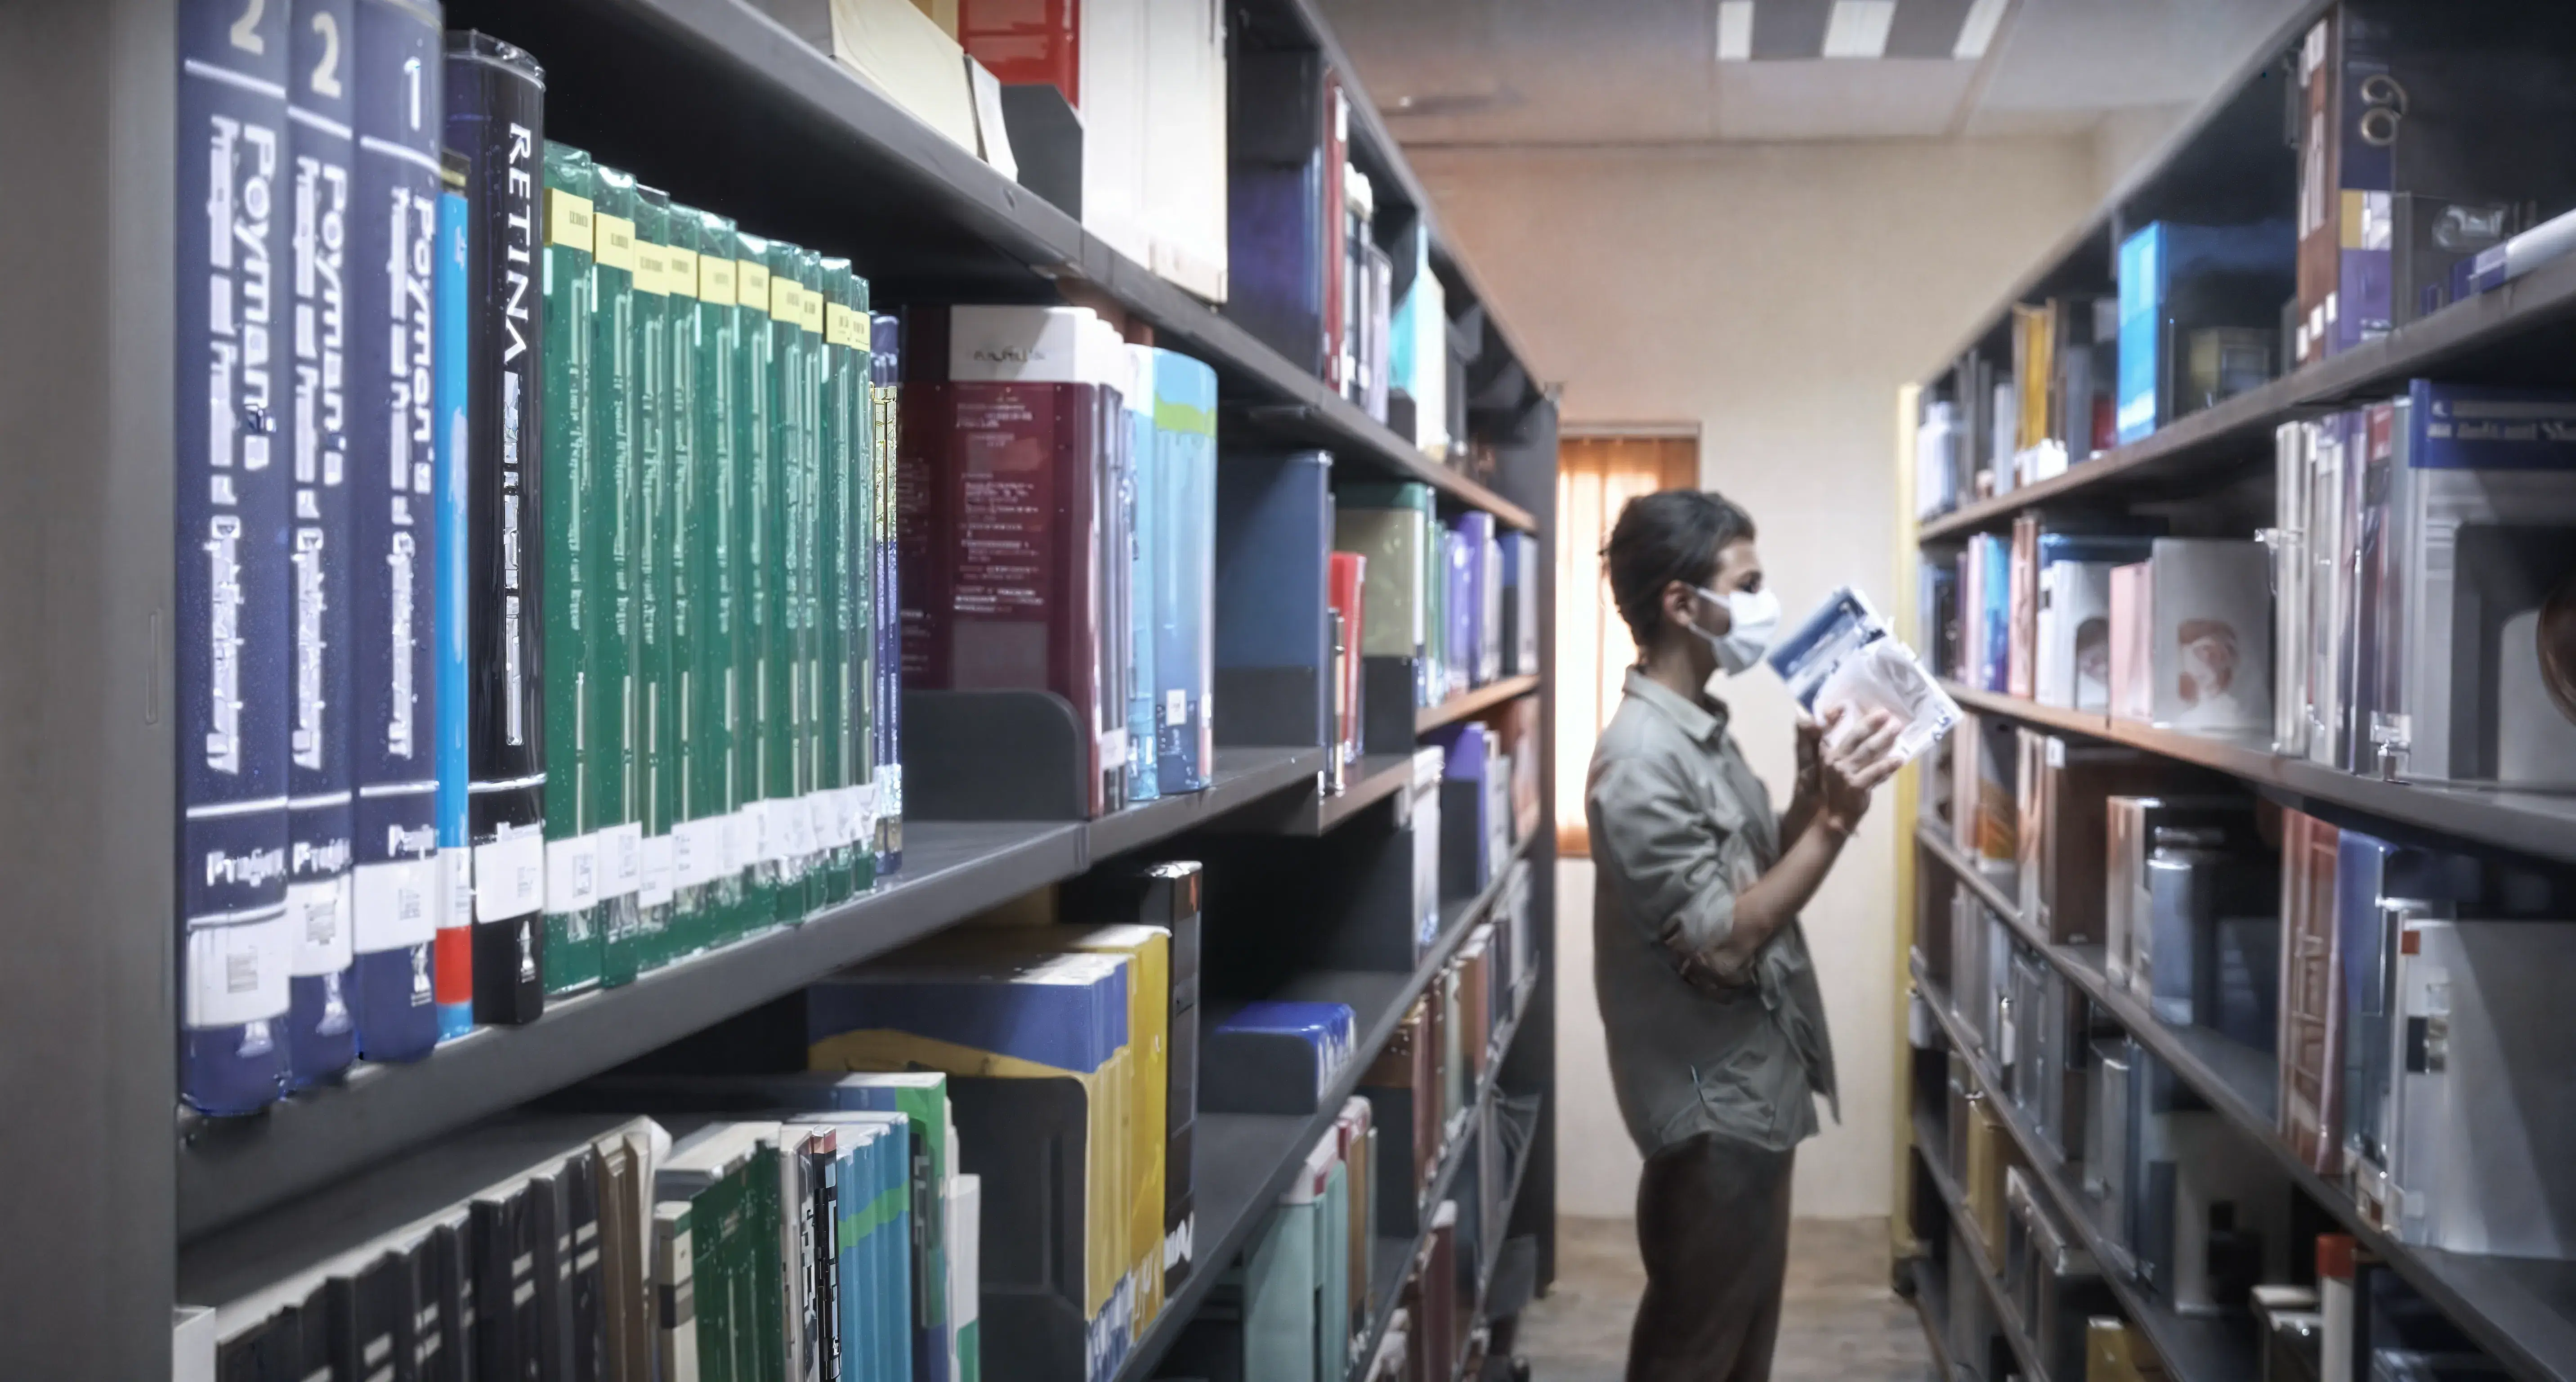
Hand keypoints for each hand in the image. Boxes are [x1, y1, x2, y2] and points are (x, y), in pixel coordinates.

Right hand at [1812, 705, 1901, 832]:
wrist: (1829, 820)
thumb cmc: (1828, 791)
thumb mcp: (1821, 769)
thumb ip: (1829, 747)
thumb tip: (1827, 726)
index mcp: (1823, 753)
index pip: (1826, 729)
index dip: (1833, 716)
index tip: (1843, 706)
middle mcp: (1833, 760)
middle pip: (1854, 736)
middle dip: (1871, 723)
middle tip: (1886, 714)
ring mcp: (1845, 773)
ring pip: (1868, 751)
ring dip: (1884, 738)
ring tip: (1897, 729)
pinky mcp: (1857, 786)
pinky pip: (1876, 772)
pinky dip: (1888, 765)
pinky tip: (1899, 759)